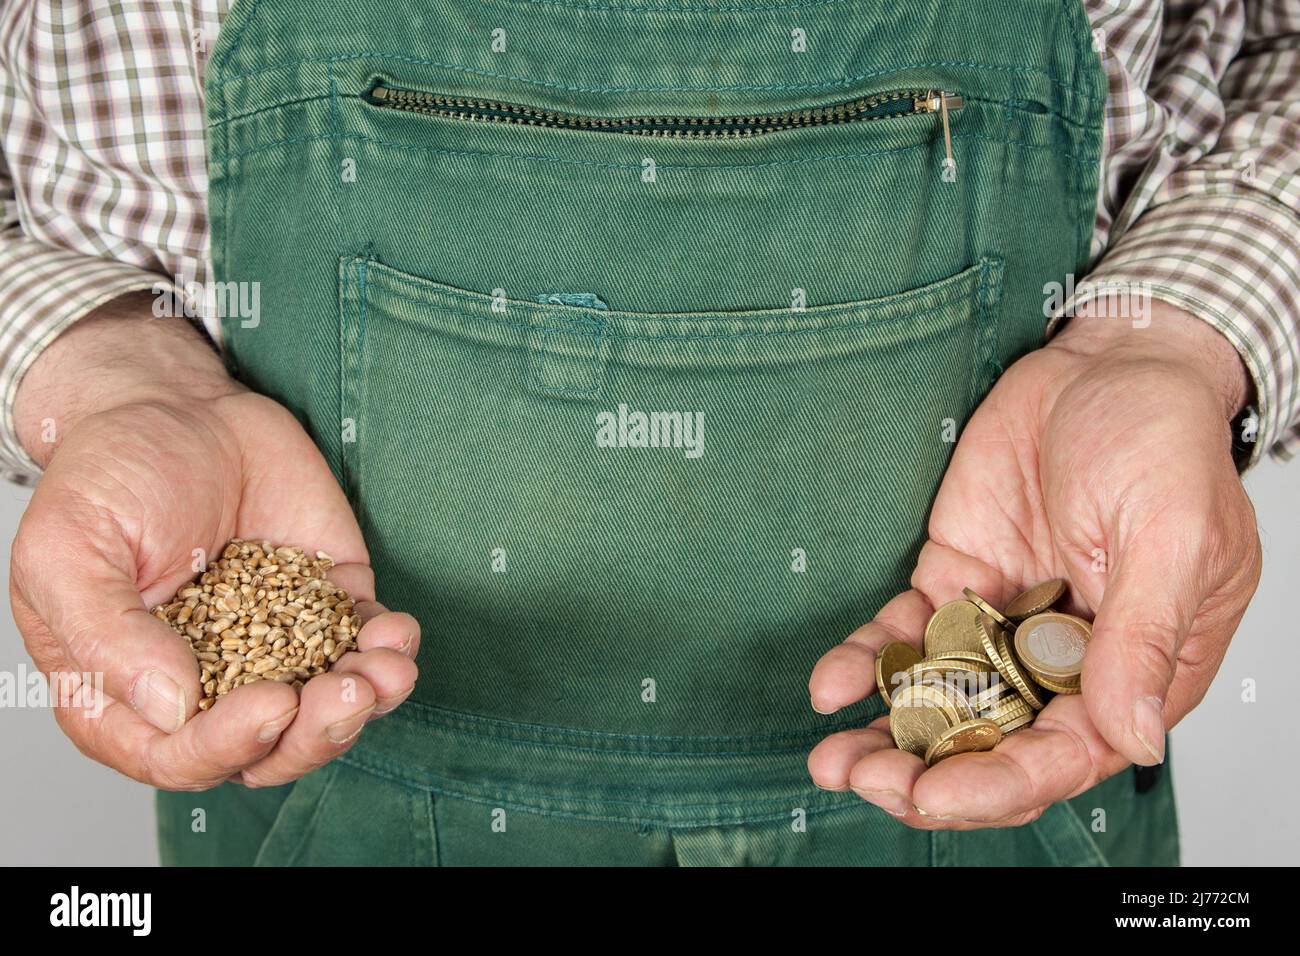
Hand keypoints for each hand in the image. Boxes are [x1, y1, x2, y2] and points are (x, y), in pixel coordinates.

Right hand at [10, 293, 418, 789]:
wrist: (175, 407)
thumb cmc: (110, 478)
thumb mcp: (69, 551)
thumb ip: (108, 635)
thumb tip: (171, 707)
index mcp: (128, 690)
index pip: (179, 756)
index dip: (228, 747)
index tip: (272, 706)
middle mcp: (206, 682)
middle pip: (266, 749)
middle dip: (315, 736)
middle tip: (347, 695)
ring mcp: (273, 646)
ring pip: (325, 710)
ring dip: (365, 702)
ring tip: (387, 669)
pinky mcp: (326, 605)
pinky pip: (364, 648)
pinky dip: (388, 652)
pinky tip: (398, 633)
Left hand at [807, 301, 1261, 826]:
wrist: (1107, 364)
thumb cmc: (1164, 443)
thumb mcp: (1172, 537)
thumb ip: (1143, 636)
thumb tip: (1133, 738)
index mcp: (1133, 670)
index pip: (1065, 756)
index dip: (999, 784)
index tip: (935, 795)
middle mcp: (1064, 663)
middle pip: (991, 744)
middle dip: (926, 775)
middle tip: (864, 780)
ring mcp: (1002, 626)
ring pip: (941, 704)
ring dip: (886, 738)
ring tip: (831, 760)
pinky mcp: (955, 584)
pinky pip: (905, 638)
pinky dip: (867, 665)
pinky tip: (830, 687)